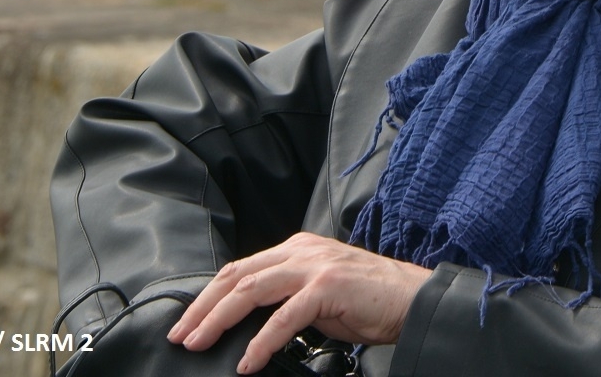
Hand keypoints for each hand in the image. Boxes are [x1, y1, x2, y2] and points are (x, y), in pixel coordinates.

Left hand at [166, 233, 431, 373]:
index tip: (188, 322)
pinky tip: (248, 361)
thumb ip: (286, 298)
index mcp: (297, 248)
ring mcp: (315, 265)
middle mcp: (302, 250)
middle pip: (239, 274)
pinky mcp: (328, 286)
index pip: (242, 267)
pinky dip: (261, 340)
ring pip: (253, 288)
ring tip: (200, 343)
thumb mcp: (318, 294)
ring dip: (220, 319)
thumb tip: (248, 324)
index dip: (211, 294)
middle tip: (181, 335)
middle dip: (204, 306)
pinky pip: (285, 315)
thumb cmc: (367, 301)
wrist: (410, 298)